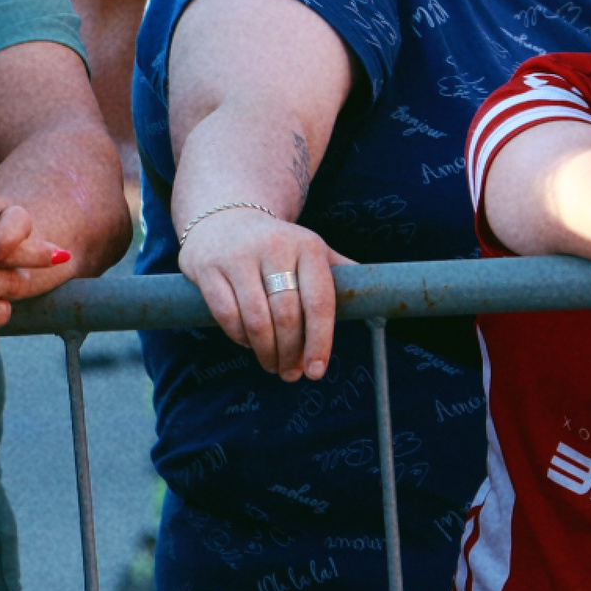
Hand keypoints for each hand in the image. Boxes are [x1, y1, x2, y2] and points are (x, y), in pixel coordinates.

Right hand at [176, 205, 348, 382]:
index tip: (317, 371)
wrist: (224, 217)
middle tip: (291, 373)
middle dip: (290, 353)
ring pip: (256, 319)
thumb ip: (341, 274)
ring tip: (271, 364)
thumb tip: (382, 301)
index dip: (320, 341)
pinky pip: (227, 314)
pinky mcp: (207, 266)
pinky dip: (239, 337)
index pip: (319, 301)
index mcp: (307, 246)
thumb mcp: (311, 251)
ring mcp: (238, 256)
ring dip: (265, 351)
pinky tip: (247, 343)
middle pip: (287, 316)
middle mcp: (274, 246)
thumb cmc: (277, 246)